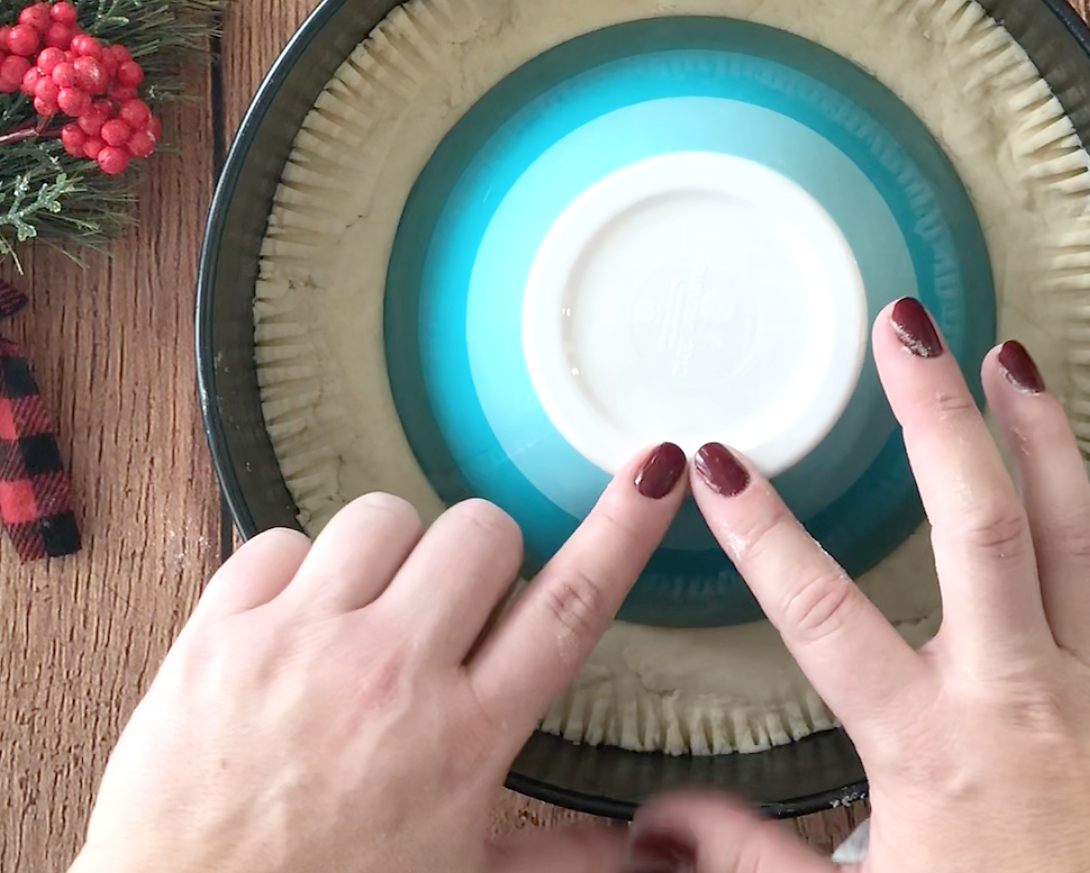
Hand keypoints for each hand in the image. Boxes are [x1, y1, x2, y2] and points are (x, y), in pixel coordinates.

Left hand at [70, 443, 689, 872]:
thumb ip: (566, 856)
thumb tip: (655, 849)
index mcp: (464, 740)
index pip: (569, 606)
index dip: (622, 529)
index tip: (656, 471)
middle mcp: (389, 677)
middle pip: (479, 531)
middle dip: (479, 558)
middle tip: (449, 610)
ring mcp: (299, 647)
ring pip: (381, 515)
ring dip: (388, 555)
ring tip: (364, 615)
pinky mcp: (218, 634)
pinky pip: (277, 539)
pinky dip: (293, 571)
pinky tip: (291, 625)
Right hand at [627, 298, 1089, 872]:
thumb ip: (751, 856)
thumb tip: (658, 825)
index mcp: (925, 745)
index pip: (821, 614)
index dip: (762, 532)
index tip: (717, 463)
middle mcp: (1011, 696)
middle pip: (975, 527)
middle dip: (936, 417)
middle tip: (903, 332)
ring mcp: (1088, 691)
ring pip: (1068, 537)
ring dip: (1039, 438)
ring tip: (1009, 358)